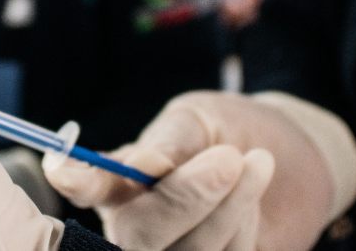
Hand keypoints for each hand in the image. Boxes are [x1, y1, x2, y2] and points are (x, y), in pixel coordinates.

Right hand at [45, 91, 355, 250]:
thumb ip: (170, 141)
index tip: (66, 169)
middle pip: (138, 235)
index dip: (74, 181)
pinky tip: (251, 203)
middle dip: (186, 198)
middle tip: (230, 157)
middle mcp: (133, 230)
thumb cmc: (226, 131)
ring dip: (231, 206)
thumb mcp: (197, 120)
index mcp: (117, 185)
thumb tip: (144, 164)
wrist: (288, 158)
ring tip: (258, 162)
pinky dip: (247, 227)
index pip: (85, 188)